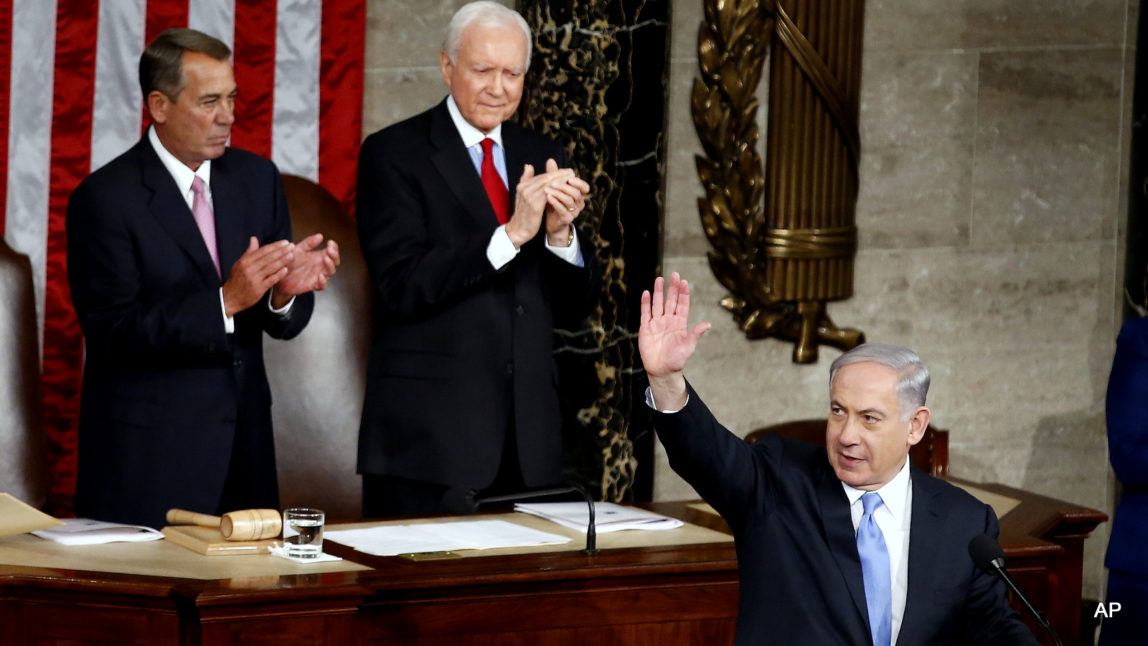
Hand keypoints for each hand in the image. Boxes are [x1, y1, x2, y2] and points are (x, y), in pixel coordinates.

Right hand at [222, 237, 291, 316]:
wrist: (230, 298)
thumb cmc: (237, 279)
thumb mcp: (240, 264)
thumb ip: (249, 252)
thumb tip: (254, 238)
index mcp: (245, 261)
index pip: (263, 251)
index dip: (275, 246)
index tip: (285, 242)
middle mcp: (249, 268)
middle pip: (268, 258)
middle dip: (282, 251)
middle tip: (292, 246)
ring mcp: (254, 279)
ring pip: (271, 267)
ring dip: (283, 261)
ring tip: (292, 255)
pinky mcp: (258, 289)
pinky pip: (271, 280)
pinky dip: (279, 274)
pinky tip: (286, 269)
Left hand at [275, 233, 340, 298]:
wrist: (279, 275)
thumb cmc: (290, 262)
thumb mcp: (298, 250)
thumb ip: (308, 243)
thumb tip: (320, 235)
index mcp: (319, 257)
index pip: (332, 252)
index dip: (334, 247)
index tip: (330, 242)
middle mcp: (321, 266)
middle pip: (335, 262)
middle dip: (334, 255)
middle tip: (329, 249)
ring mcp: (318, 276)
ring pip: (330, 272)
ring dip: (330, 266)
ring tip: (326, 259)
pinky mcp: (312, 285)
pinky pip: (322, 286)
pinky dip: (323, 282)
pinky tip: (321, 276)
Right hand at [504, 162, 576, 247]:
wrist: (519, 229)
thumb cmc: (524, 214)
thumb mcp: (523, 195)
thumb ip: (526, 180)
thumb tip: (528, 166)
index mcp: (522, 185)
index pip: (541, 175)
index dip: (554, 172)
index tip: (566, 171)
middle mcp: (524, 188)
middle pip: (545, 177)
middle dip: (560, 174)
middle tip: (571, 172)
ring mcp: (528, 195)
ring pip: (548, 183)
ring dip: (561, 180)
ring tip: (571, 179)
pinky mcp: (534, 204)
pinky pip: (548, 193)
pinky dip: (558, 190)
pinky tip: (566, 189)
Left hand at [540, 158, 590, 244]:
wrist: (549, 222)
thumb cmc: (553, 203)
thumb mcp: (553, 188)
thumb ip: (553, 175)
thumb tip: (550, 160)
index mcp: (579, 195)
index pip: (585, 187)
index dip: (578, 182)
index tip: (569, 177)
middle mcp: (579, 204)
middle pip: (576, 193)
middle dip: (564, 186)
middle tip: (551, 182)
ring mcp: (574, 212)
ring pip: (569, 200)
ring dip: (558, 193)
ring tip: (546, 189)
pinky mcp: (567, 219)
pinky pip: (563, 210)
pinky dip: (555, 202)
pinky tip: (547, 197)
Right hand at [639, 273, 710, 408]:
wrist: (662, 371)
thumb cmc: (677, 360)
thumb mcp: (688, 346)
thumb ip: (695, 334)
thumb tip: (708, 324)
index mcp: (680, 324)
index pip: (682, 305)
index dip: (683, 294)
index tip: (684, 282)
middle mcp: (668, 321)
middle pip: (670, 301)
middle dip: (672, 288)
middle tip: (674, 274)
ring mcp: (657, 323)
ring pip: (657, 304)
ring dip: (658, 292)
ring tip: (659, 279)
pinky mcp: (646, 328)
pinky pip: (645, 313)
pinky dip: (645, 303)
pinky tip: (646, 293)